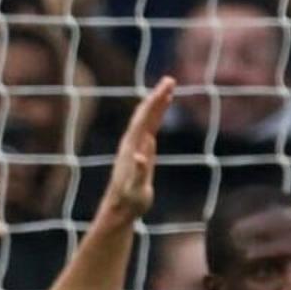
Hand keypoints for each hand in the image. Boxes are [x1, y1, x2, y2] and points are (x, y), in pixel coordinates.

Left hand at [98, 77, 175, 228]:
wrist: (120, 209)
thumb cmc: (130, 201)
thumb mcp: (136, 189)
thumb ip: (139, 172)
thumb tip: (141, 156)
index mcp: (132, 147)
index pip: (145, 118)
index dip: (156, 102)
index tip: (167, 87)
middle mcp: (132, 142)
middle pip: (145, 113)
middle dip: (158, 96)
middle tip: (170, 80)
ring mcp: (135, 146)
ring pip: (147, 119)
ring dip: (157, 103)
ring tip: (169, 88)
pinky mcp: (139, 151)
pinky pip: (149, 128)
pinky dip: (156, 116)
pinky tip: (160, 111)